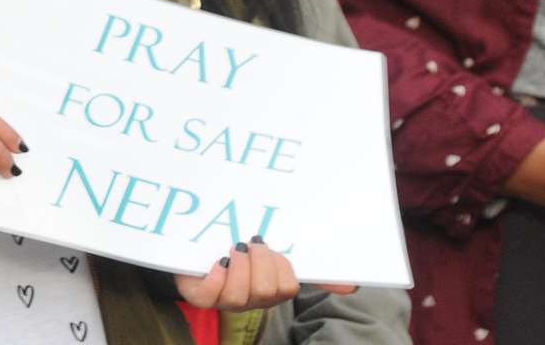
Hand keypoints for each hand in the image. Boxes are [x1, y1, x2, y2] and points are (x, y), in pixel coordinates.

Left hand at [176, 238, 324, 311]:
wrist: (194, 247)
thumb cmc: (236, 248)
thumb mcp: (271, 251)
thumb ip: (306, 262)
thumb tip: (351, 285)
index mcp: (271, 288)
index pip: (289, 287)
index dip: (283, 268)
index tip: (273, 249)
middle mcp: (251, 299)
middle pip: (269, 291)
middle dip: (262, 261)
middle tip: (251, 244)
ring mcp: (226, 301)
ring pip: (241, 295)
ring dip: (239, 265)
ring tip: (233, 250)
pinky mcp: (201, 296)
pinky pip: (212, 295)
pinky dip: (217, 276)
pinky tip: (218, 263)